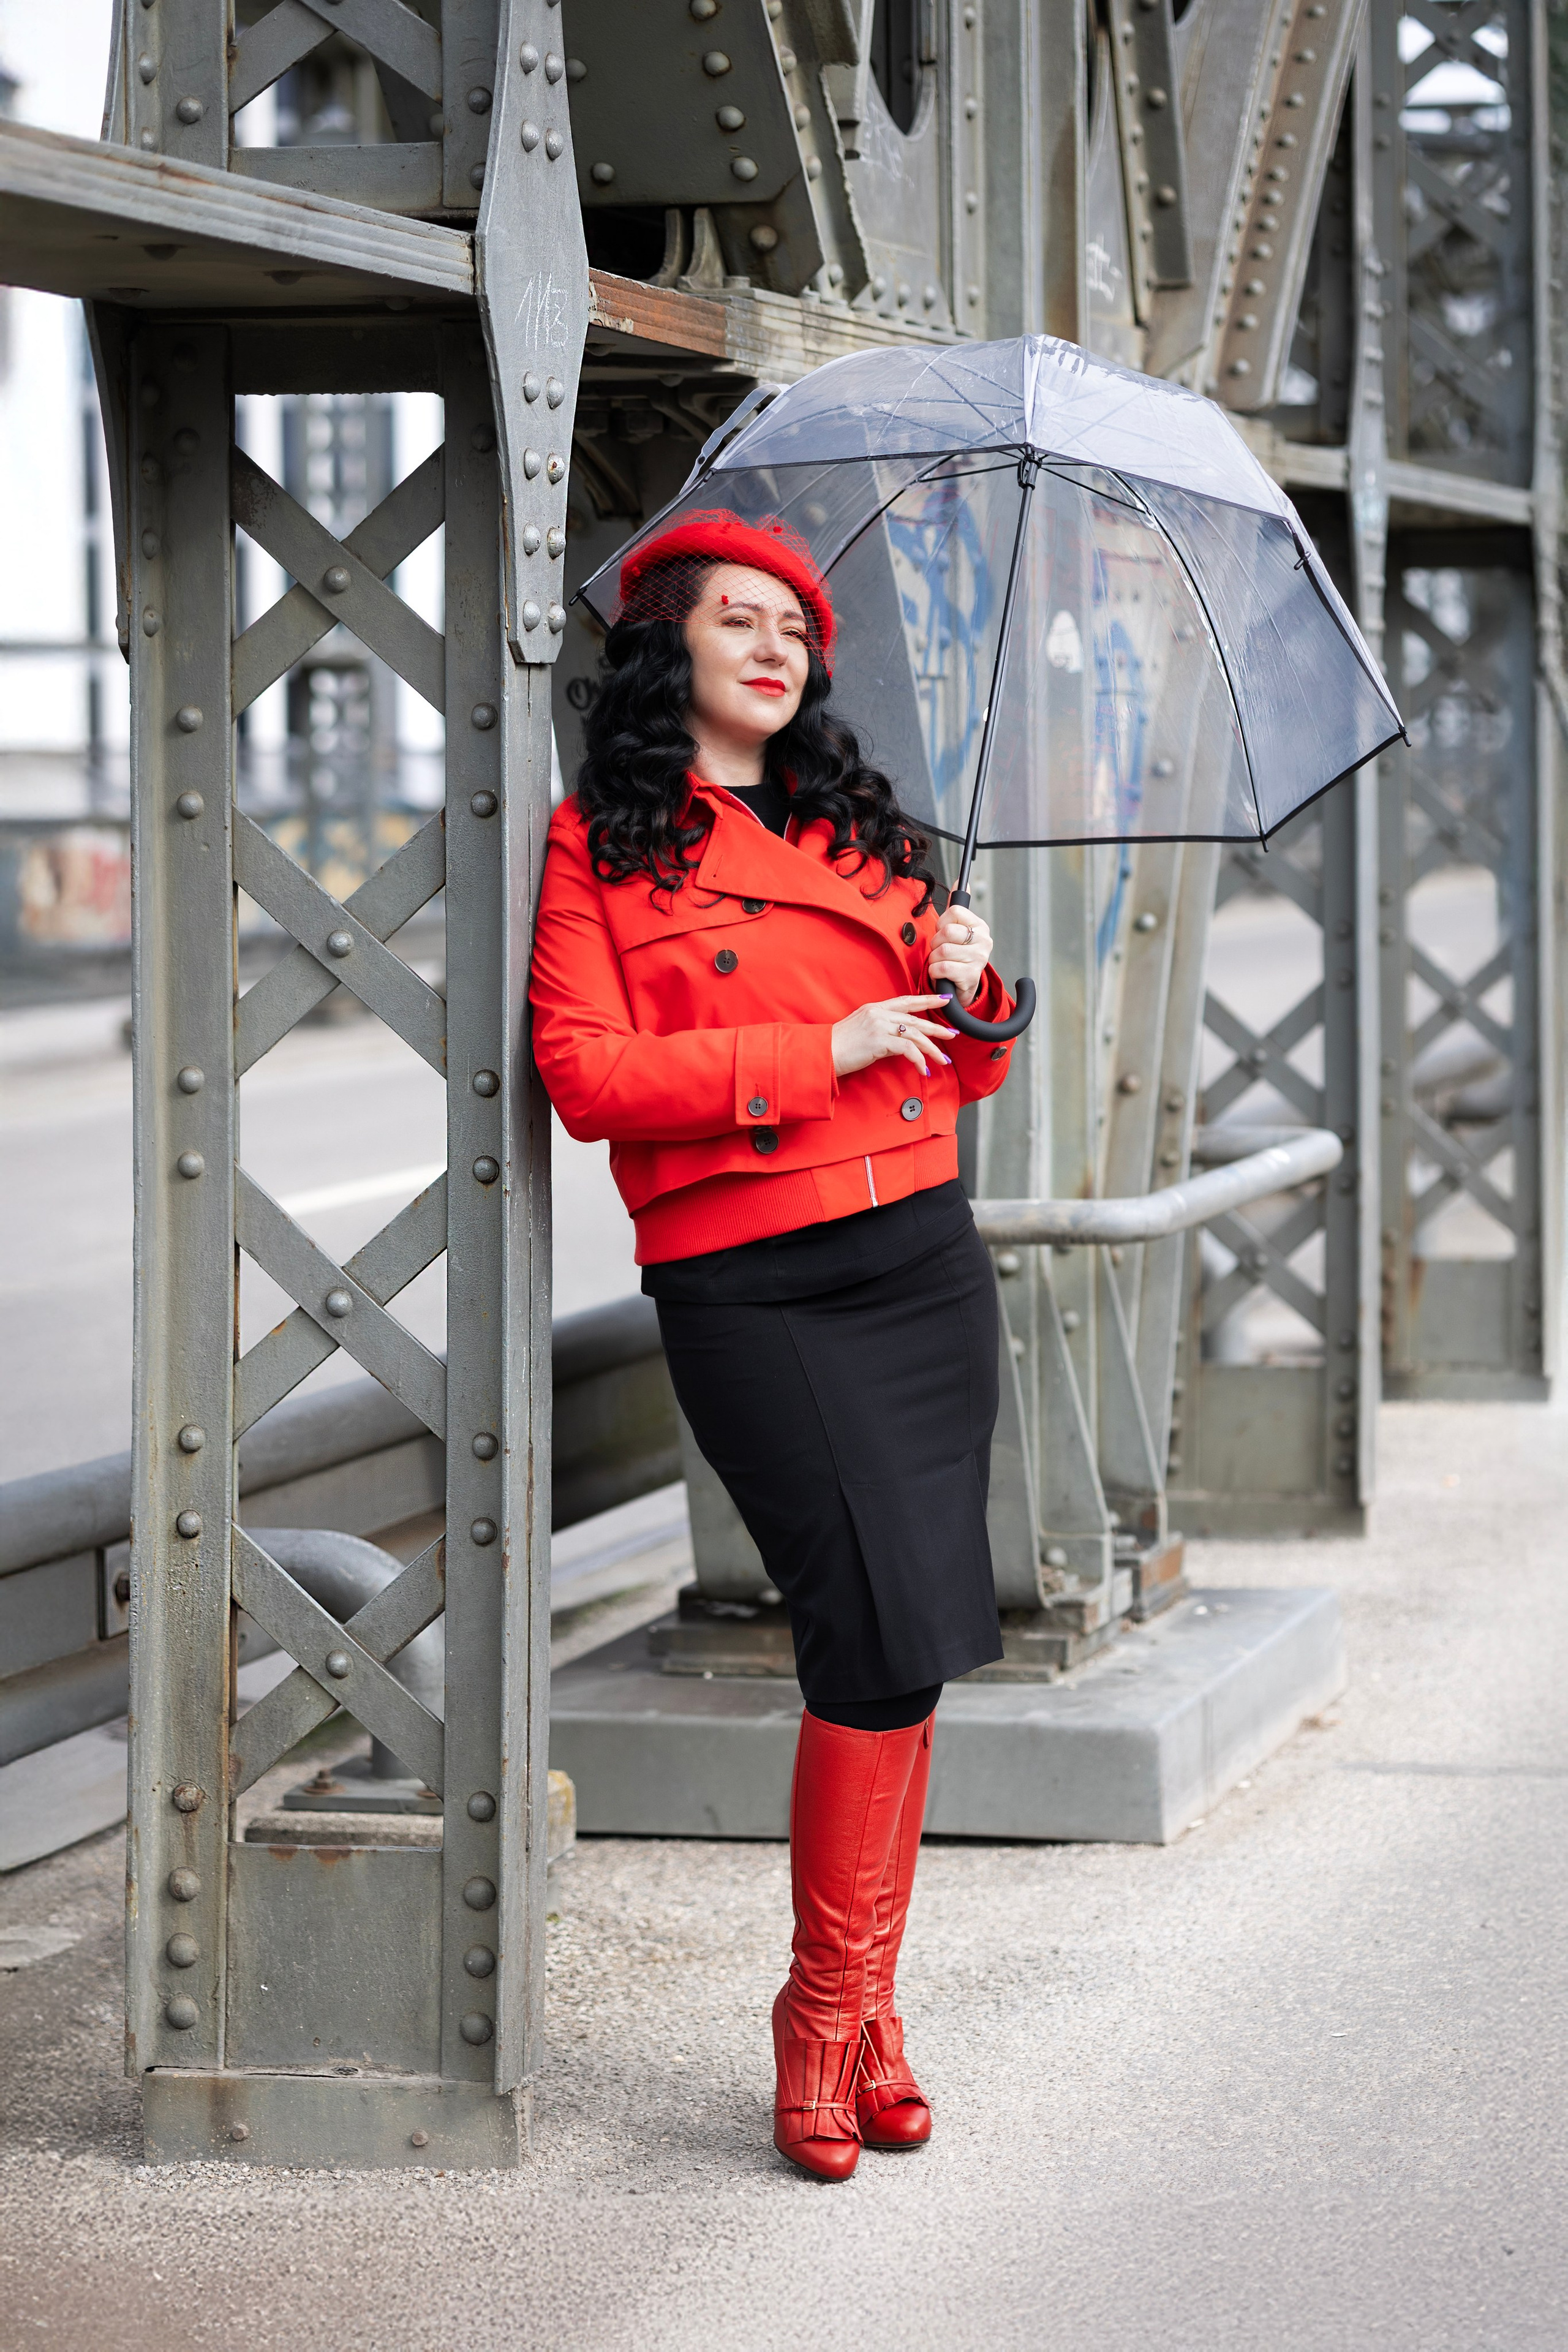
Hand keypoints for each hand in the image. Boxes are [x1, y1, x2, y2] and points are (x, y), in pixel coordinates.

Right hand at [831, 995, 956, 1078]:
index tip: (943, 999)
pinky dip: (918, 1060)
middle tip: (953, 1034)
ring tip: (943, 1060)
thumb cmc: (840, 1046)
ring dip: (932, 1050)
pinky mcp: (880, 1041)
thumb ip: (881, 1030)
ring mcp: (879, 1026)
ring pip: (915, 1035)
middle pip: (916, 1019)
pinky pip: (908, 1050)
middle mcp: (879, 1014)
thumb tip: (898, 1041)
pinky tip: (923, 1069)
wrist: (823, 1054)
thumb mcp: (862, 1031)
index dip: (927, 1000)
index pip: (906, 1001)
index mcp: (875, 1008)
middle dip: (937, 1028)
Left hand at [928, 904, 992, 1008]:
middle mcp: (984, 941)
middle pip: (947, 932)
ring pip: (942, 951)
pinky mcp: (970, 976)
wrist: (961, 987)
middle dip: (936, 944)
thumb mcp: (957, 931)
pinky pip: (941, 967)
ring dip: (934, 959)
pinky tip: (941, 974)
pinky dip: (934, 972)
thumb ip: (955, 909)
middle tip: (940, 951)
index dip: (941, 923)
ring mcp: (979, 959)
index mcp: (980, 926)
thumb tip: (960, 882)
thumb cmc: (956, 957)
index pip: (954, 911)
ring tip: (941, 963)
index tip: (943, 934)